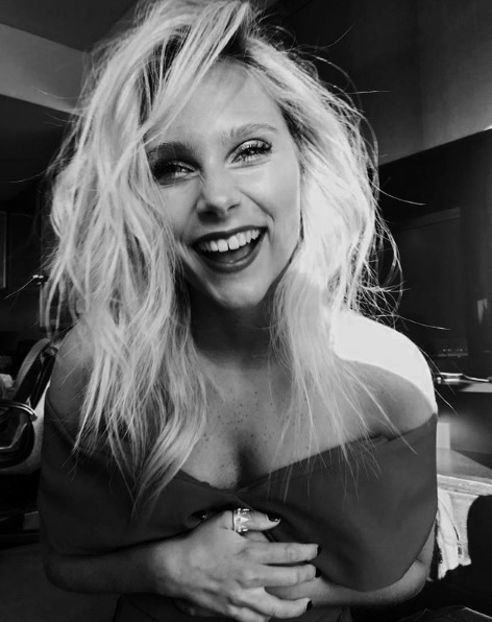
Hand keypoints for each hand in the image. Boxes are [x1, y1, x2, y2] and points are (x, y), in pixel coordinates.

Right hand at [154, 510, 317, 621]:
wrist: (174, 568)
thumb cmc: (199, 541)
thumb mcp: (224, 520)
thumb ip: (252, 518)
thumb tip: (274, 520)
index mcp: (250, 553)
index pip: (288, 553)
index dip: (306, 552)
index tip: (316, 550)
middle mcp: (250, 578)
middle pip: (289, 579)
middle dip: (306, 574)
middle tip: (314, 571)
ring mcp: (241, 599)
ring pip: (277, 609)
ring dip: (295, 607)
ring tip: (305, 603)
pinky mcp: (231, 612)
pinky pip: (256, 620)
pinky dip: (268, 618)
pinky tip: (274, 614)